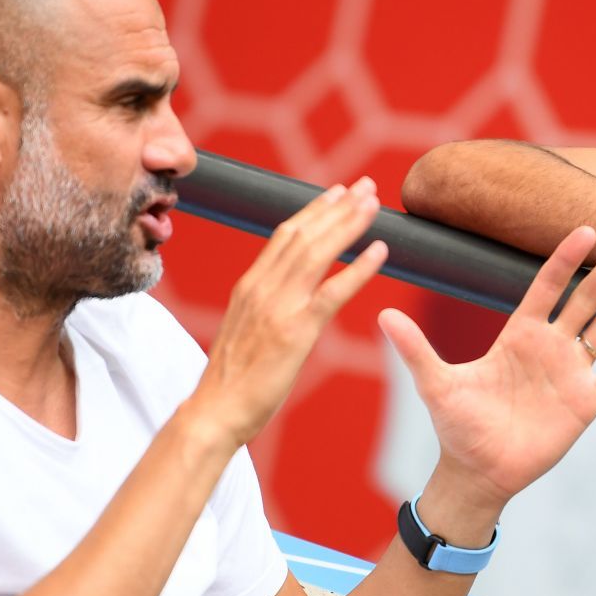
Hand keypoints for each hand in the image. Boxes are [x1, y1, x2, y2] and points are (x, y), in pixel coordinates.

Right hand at [190, 178, 386, 446]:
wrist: (215, 410)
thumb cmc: (231, 380)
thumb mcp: (245, 330)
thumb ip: (264, 306)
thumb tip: (283, 296)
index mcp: (250, 285)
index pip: (285, 234)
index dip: (314, 209)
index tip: (338, 191)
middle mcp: (262, 287)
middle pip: (304, 234)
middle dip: (338, 206)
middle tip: (367, 185)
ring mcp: (279, 307)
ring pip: (318, 252)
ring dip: (350, 224)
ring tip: (375, 205)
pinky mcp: (296, 332)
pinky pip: (334, 292)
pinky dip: (359, 268)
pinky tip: (381, 251)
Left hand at [378, 227, 595, 519]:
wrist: (478, 472)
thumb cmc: (457, 427)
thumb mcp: (435, 384)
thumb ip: (415, 349)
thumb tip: (382, 315)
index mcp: (518, 335)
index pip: (545, 288)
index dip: (562, 260)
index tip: (583, 230)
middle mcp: (549, 347)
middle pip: (583, 301)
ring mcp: (571, 372)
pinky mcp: (586, 401)